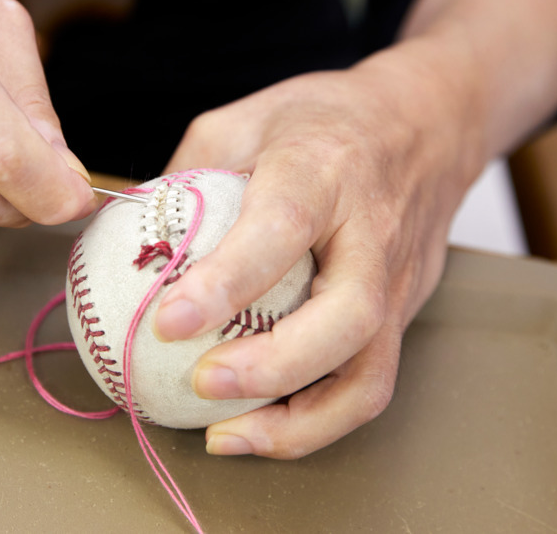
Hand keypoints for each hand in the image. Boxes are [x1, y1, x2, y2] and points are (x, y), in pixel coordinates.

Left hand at [156, 53, 479, 458]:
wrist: (428, 122)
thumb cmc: (324, 119)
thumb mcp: (244, 119)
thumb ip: (187, 176)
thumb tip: (128, 239)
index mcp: (322, 169)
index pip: (280, 229)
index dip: (226, 281)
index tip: (168, 321)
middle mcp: (371, 232)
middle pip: (347, 317)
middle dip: (272, 367)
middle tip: (202, 384)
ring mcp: (399, 280)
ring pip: (371, 373)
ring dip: (299, 423)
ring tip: (225, 436)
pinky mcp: (406, 314)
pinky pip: (369, 381)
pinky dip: (315, 420)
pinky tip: (260, 428)